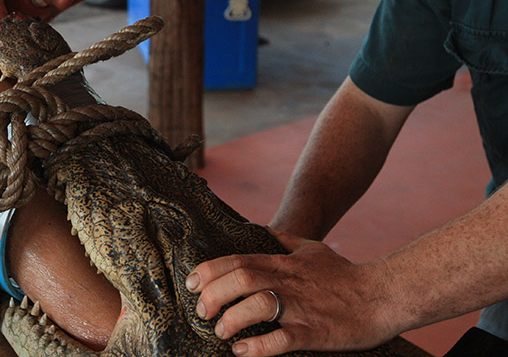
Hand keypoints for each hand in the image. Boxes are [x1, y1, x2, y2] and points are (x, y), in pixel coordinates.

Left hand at [185, 230, 398, 356]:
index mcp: (283, 264)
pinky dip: (257, 347)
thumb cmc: (344, 274)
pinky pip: (280, 340)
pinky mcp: (314, 333)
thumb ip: (283, 239)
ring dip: (231, 320)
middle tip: (202, 311)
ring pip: (256, 307)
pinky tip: (242, 351)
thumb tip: (260, 229)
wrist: (383, 296)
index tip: (191, 283)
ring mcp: (300, 308)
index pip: (237, 261)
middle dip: (213, 295)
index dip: (209, 271)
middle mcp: (287, 283)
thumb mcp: (311, 248)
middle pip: (240, 281)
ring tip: (221, 331)